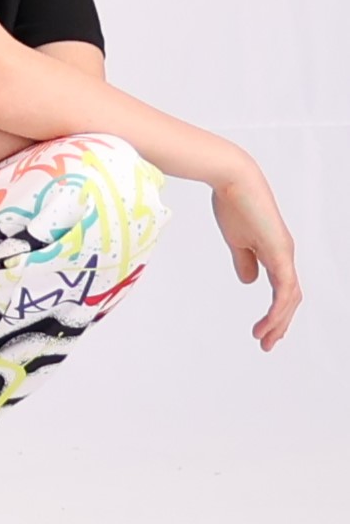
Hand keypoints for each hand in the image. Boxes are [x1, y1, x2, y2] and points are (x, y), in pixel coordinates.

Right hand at [216, 165, 305, 350]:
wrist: (232, 179)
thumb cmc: (232, 203)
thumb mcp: (236, 239)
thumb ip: (244, 260)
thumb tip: (250, 281)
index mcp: (275, 253)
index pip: (283, 290)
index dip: (276, 312)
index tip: (263, 331)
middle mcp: (285, 255)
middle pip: (291, 298)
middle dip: (280, 324)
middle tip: (266, 344)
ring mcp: (285, 253)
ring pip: (290, 297)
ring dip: (279, 321)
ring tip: (263, 338)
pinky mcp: (280, 252)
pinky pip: (285, 288)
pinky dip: (278, 307)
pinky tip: (268, 320)